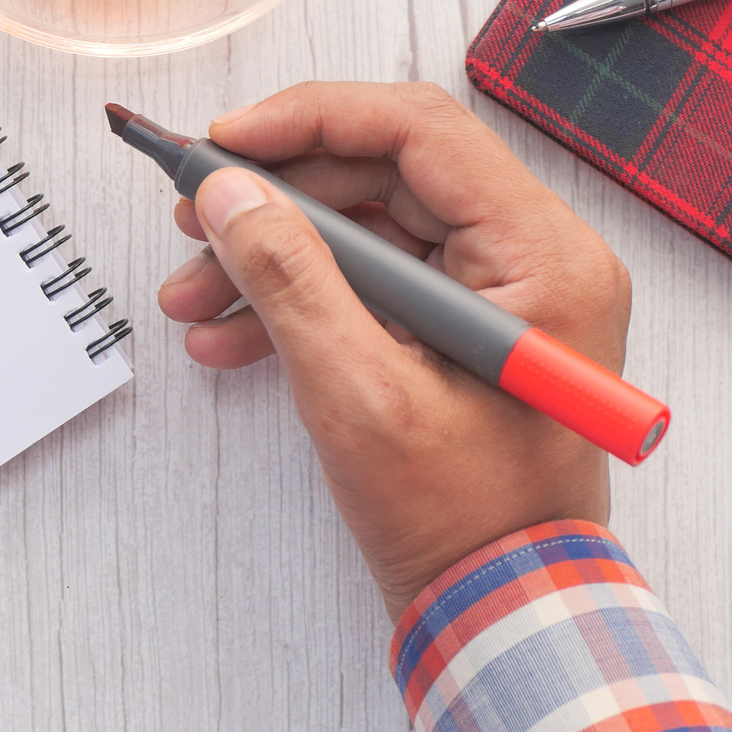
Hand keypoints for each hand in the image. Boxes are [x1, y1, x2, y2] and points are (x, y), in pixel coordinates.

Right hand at [157, 82, 621, 619]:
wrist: (499, 609)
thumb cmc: (463, 522)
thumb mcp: (357, 392)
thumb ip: (290, 279)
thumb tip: (230, 193)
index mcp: (541, 257)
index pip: (417, 131)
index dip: (307, 122)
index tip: (222, 144)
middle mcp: (532, 259)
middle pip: (382, 174)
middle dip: (275, 201)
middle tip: (191, 218)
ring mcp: (497, 294)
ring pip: (365, 229)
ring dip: (271, 256)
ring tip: (190, 295)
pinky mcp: (462, 328)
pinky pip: (369, 282)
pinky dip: (296, 300)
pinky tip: (227, 337)